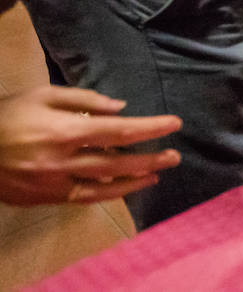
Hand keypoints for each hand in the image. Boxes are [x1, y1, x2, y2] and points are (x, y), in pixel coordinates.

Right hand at [0, 86, 180, 205]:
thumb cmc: (7, 115)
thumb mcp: (43, 95)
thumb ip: (84, 100)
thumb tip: (120, 108)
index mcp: (65, 131)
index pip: (119, 131)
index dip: (150, 128)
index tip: (174, 124)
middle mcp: (62, 161)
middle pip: (117, 163)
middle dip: (150, 159)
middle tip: (175, 156)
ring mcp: (52, 184)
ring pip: (103, 187)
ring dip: (134, 182)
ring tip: (157, 175)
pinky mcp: (42, 199)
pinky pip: (82, 198)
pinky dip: (106, 193)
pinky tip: (123, 187)